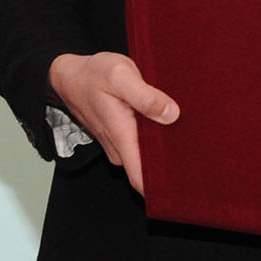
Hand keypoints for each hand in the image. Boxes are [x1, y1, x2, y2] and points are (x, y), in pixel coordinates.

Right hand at [48, 51, 179, 194]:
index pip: (140, 179)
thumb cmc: (93, 74)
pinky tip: (163, 123)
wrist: (69, 75)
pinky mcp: (118, 136)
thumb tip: (172, 114)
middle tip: (191, 149)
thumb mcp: (121, 76)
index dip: (161, 186)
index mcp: (121, 135)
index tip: (183, 182)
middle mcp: (118, 146)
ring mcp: (117, 143)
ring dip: (160, 147)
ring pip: (144, 157)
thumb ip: (146, 97)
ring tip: (180, 133)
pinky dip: (152, 137)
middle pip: (147, 170)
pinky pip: (139, 145)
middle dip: (169, 163)